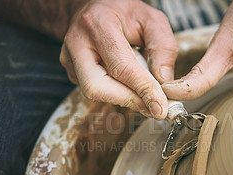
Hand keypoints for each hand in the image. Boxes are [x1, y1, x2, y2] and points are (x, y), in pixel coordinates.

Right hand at [60, 0, 177, 119]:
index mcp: (98, 24)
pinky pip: (94, 91)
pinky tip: (128, 83)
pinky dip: (116, 93)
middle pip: (97, 87)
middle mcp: (77, 42)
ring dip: (123, 98)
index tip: (160, 107)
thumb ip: (163, 48)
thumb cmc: (125, 13)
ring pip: (93, 93)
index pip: (121, 66)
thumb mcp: (152, 21)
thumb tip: (163, 82)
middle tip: (153, 105)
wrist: (96, 7)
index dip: (142, 90)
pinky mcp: (71, 71)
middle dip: (128, 100)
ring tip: (143, 91)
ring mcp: (69, 58)